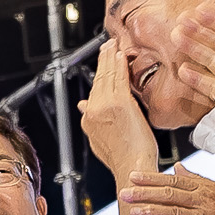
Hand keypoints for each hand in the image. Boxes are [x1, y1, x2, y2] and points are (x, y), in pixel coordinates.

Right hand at [80, 46, 159, 188]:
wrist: (131, 169)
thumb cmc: (123, 160)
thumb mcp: (100, 139)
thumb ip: (93, 121)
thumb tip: (83, 105)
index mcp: (89, 119)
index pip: (93, 91)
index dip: (99, 76)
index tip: (103, 64)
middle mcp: (93, 111)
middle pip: (98, 80)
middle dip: (102, 61)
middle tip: (107, 46)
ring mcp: (106, 106)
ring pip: (107, 76)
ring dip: (110, 58)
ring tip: (113, 45)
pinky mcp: (120, 104)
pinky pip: (120, 79)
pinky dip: (119, 65)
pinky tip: (121, 55)